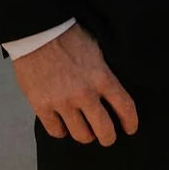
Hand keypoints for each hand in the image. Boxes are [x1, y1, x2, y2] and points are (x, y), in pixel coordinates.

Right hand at [12, 23, 138, 145]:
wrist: (37, 32)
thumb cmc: (68, 36)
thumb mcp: (95, 50)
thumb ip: (104, 74)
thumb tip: (111, 93)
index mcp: (102, 77)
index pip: (125, 107)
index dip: (131, 122)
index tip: (130, 128)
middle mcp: (84, 94)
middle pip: (104, 131)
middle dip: (108, 137)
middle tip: (106, 136)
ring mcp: (62, 102)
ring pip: (81, 135)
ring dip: (85, 134)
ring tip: (84, 129)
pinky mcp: (42, 107)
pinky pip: (56, 131)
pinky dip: (62, 130)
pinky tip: (63, 123)